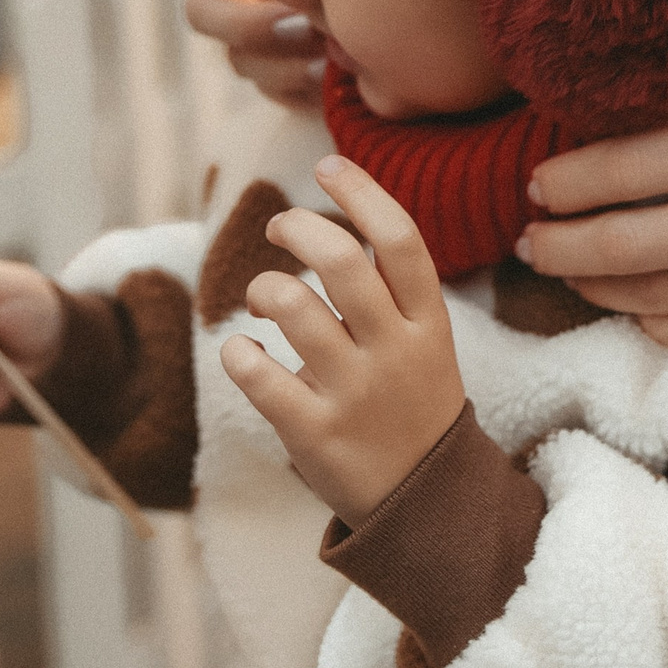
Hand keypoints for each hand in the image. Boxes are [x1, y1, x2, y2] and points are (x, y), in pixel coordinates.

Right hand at [168, 0, 325, 107]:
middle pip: (200, 13)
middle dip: (246, 19)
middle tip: (297, 14)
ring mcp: (252, 39)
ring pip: (239, 59)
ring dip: (280, 57)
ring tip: (327, 46)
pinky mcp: (284, 76)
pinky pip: (277, 91)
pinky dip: (305, 85)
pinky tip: (338, 71)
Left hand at [221, 156, 466, 524]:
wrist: (425, 502)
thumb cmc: (411, 402)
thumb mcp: (425, 342)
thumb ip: (388, 290)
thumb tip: (329, 219)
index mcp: (428, 322)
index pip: (400, 240)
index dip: (362, 193)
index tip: (327, 165)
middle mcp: (396, 352)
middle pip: (344, 262)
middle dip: (300, 228)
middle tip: (280, 226)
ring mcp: (357, 394)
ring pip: (295, 309)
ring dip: (265, 287)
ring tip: (263, 297)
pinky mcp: (316, 435)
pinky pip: (260, 377)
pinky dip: (238, 354)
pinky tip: (242, 353)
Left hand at [520, 58, 667, 344]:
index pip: (643, 162)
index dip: (574, 178)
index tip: (538, 181)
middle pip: (635, 240)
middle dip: (564, 245)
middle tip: (527, 240)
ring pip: (665, 294)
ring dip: (601, 287)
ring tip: (566, 272)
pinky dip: (663, 321)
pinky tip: (638, 308)